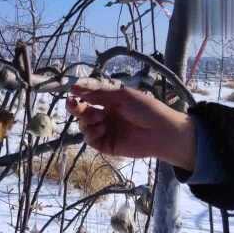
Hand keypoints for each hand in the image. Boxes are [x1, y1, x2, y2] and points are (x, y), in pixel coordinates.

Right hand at [65, 85, 195, 170]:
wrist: (161, 131)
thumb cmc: (146, 109)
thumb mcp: (122, 96)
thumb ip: (99, 93)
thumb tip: (75, 87)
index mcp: (110, 102)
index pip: (89, 98)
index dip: (79, 95)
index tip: (71, 91)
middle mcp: (106, 116)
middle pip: (83, 112)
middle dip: (76, 108)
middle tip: (73, 104)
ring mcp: (106, 131)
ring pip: (84, 126)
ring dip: (86, 121)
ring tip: (98, 118)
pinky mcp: (107, 145)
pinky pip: (90, 139)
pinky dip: (91, 133)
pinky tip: (101, 129)